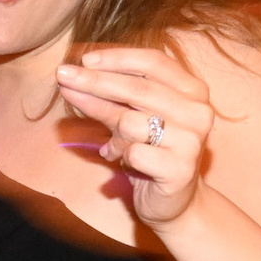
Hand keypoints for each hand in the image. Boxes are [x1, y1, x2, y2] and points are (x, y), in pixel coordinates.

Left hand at [55, 46, 215, 226]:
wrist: (175, 202)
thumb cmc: (153, 153)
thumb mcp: (137, 117)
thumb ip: (117, 95)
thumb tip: (76, 74)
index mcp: (193, 90)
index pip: (153, 62)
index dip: (117, 58)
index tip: (84, 59)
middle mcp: (198, 111)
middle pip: (137, 88)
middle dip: (95, 81)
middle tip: (63, 76)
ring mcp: (191, 141)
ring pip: (131, 121)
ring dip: (110, 130)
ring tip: (109, 144)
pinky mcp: (180, 169)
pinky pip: (133, 153)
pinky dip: (119, 155)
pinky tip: (122, 161)